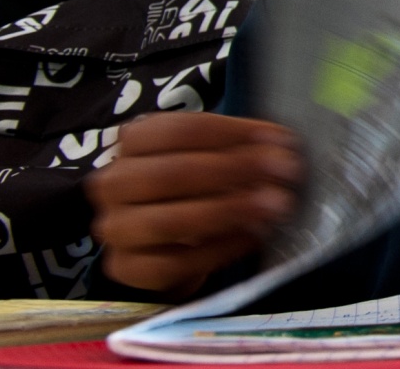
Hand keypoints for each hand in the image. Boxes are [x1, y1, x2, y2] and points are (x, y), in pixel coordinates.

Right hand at [86, 113, 302, 296]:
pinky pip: (174, 263)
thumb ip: (237, 148)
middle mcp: (115, 183)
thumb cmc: (193, 187)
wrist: (163, 243)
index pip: (179, 130)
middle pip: (169, 174)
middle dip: (233, 171)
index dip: (233, 133)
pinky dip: (219, 249)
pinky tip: (253, 237)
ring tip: (273, 206)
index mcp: (134, 141)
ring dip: (227, 211)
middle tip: (284, 172)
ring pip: (167, 221)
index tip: (281, 140)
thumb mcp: (210, 156)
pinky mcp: (127, 268)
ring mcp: (116, 228)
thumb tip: (282, 148)